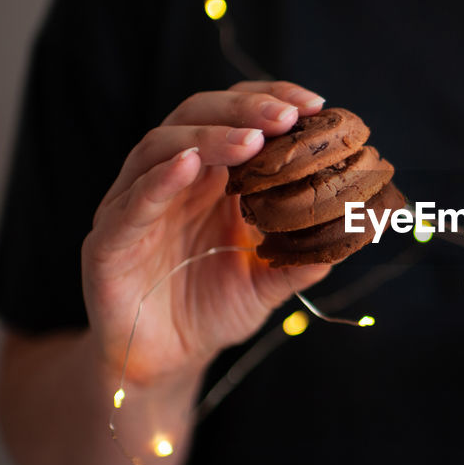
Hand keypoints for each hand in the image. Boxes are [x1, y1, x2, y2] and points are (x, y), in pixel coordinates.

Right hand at [81, 80, 331, 385]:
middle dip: (244, 110)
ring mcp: (135, 206)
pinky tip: (189, 165)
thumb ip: (302, 258)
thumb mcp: (266, 282)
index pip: (236, 119)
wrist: (163, 364)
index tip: (314, 104)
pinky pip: (131, 203)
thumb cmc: (210, 311)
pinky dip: (158, 180)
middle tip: (287, 116)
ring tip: (251, 141)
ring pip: (160, 148)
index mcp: (211, 180)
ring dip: (208, 137)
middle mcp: (171, 181)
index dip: (271, 101)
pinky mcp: (108, 241)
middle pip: (196, 117)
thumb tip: (355, 232)